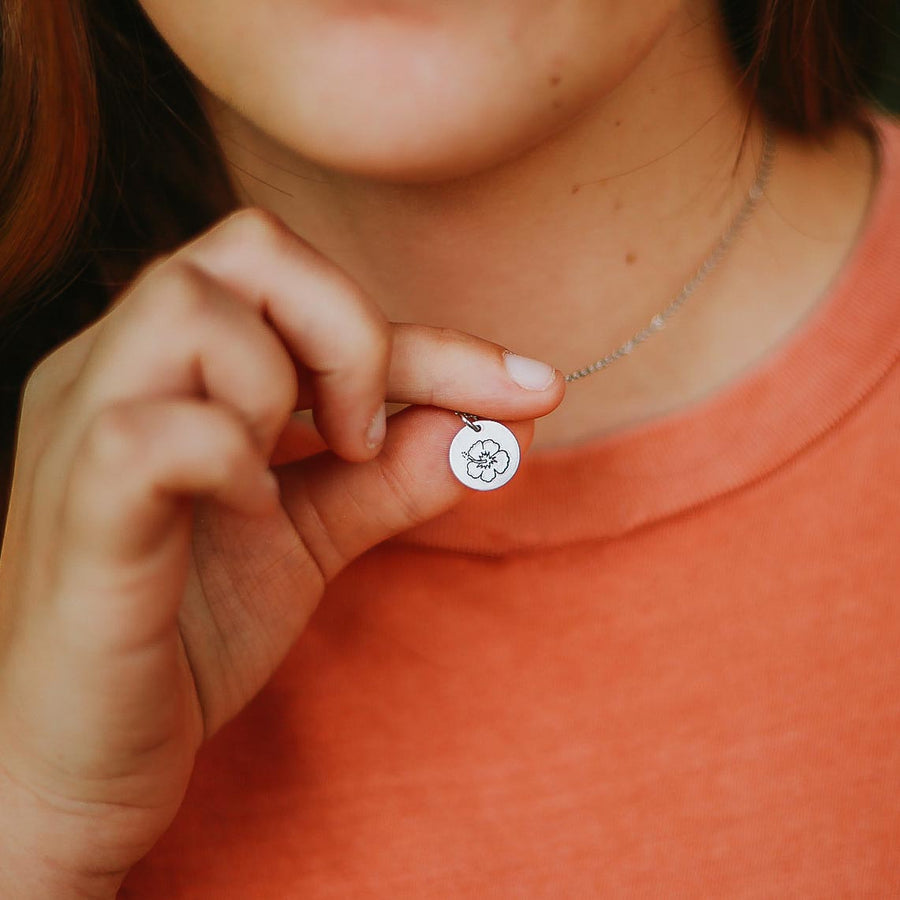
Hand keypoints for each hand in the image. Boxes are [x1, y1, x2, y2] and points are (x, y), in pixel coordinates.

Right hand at [0, 209, 562, 897]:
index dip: (437, 341)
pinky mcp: (79, 518)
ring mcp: (81, 434)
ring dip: (289, 383)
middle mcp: (112, 370)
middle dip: (352, 330)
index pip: (309, 293)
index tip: (534, 389)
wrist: (79, 763)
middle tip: (366, 440)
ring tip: (295, 475)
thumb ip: (389, 477)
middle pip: (247, 249)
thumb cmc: (184, 636)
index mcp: (166, 367)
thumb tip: (489, 429)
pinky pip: (152, 431)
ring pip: (190, 308)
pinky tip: (249, 512)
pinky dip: (232, 456)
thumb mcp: (306, 539)